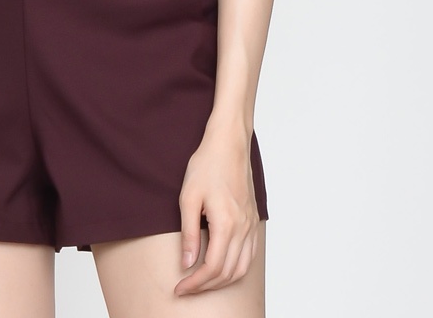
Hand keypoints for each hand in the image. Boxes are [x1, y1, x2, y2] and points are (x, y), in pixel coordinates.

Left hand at [174, 116, 259, 295]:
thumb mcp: (188, 198)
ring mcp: (251, 225)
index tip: (179, 288)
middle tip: (186, 288)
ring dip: (221, 281)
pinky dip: (237, 269)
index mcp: (227, 224)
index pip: (212, 267)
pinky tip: (223, 268)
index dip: (194, 283)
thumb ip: (189, 234)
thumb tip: (187, 264)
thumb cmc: (207, 165)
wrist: (229, 143)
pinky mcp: (253, 220)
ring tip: (202, 282)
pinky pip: (250, 255)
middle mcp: (243, 228)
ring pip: (241, 268)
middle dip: (205, 286)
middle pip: (227, 273)